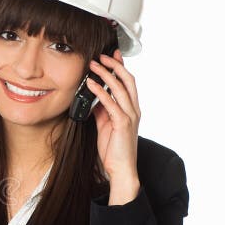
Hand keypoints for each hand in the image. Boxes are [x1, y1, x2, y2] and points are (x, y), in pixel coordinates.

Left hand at [86, 48, 140, 180]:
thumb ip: (102, 111)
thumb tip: (94, 99)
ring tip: (93, 65)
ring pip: (120, 88)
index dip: (121, 67)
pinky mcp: (122, 123)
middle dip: (115, 65)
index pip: (128, 83)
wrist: (121, 169)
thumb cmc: (114, 149)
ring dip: (106, 74)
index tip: (112, 55)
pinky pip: (110, 103)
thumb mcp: (105, 125)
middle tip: (102, 56)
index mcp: (131, 109)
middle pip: (127, 80)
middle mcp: (134, 110)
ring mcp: (130, 116)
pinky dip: (100, 91)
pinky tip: (91, 84)